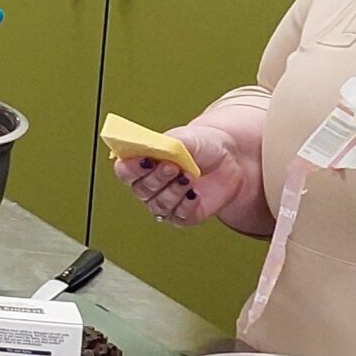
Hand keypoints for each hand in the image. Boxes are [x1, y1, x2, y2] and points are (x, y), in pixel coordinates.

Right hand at [113, 124, 249, 226]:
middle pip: (141, 190)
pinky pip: (177, 216)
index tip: (144, 160)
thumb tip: (150, 148)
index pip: (125, 171)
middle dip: (157, 178)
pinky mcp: (183, 216)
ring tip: (189, 177)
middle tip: (172, 166)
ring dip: (173, 191)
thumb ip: (165, 143)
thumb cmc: (203, 146)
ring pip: (158, 205)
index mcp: (144, 163)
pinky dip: (186, 205)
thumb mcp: (184, 138)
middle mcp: (151, 185)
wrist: (231, 159)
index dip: (131, 168)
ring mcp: (166, 202)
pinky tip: (195, 193)